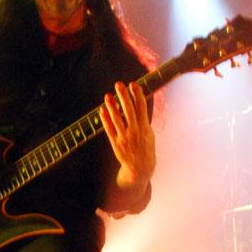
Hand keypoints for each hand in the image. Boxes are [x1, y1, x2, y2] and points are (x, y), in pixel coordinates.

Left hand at [99, 81, 154, 196]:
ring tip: (108, 95)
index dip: (137, 94)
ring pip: (117, 118)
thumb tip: (138, 104)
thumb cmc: (145, 148)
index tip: (134, 84)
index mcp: (145, 127)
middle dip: (123, 96)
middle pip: (128, 110)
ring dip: (112, 106)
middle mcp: (135, 131)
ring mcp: (124, 137)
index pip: (141, 107)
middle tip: (119, 84)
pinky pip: (109, 129)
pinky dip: (105, 119)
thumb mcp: (149, 134)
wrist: (140, 167)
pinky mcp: (116, 142)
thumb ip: (143, 120)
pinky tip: (102, 110)